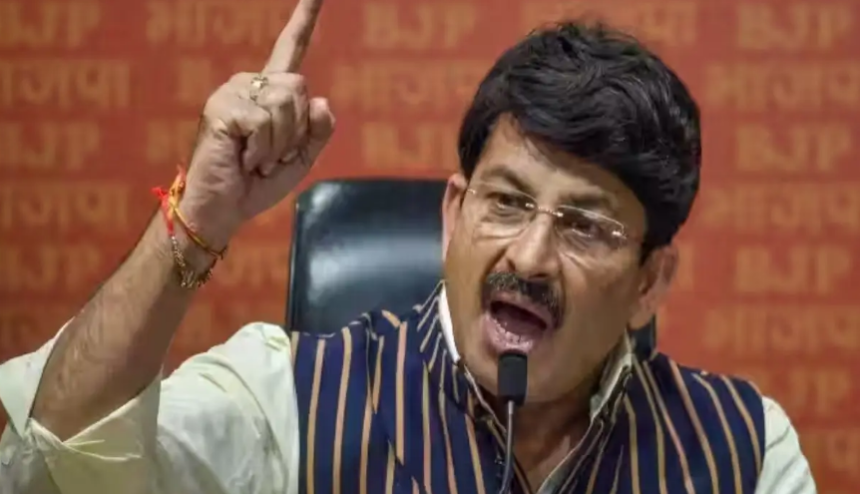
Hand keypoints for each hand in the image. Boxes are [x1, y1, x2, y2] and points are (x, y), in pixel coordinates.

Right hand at [178, 0, 332, 248]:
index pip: (292, 48)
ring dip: (279, 144)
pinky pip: (264, 122)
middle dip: (295, 131)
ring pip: (284, 103)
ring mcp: (232, 92)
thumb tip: (320, 99)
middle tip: (270, 156)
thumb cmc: (258, 183)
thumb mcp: (301, 157)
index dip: (305, 18)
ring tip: (255, 159)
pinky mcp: (221, 108)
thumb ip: (318, 129)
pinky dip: (262, 150)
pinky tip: (243, 159)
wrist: (224, 209)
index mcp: (270, 92)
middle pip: (299, 86)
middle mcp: (250, 83)